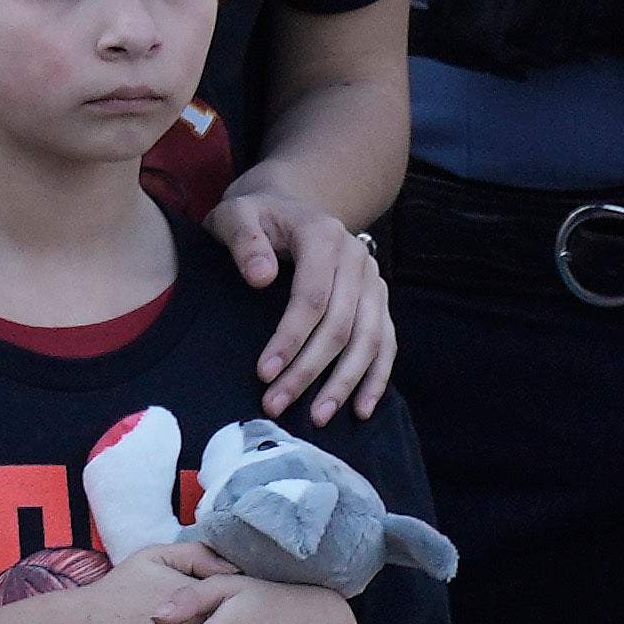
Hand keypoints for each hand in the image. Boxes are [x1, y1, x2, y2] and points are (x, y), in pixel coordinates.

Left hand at [211, 188, 397, 419]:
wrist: (288, 206)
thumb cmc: (256, 216)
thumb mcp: (236, 215)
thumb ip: (244, 240)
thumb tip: (260, 277)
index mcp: (324, 236)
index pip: (312, 297)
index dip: (290, 338)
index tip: (264, 373)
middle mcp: (357, 258)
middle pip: (340, 325)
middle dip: (309, 370)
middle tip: (276, 404)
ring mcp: (372, 280)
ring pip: (369, 339)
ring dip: (344, 383)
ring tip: (317, 417)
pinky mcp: (377, 299)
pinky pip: (386, 342)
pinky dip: (376, 378)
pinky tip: (360, 409)